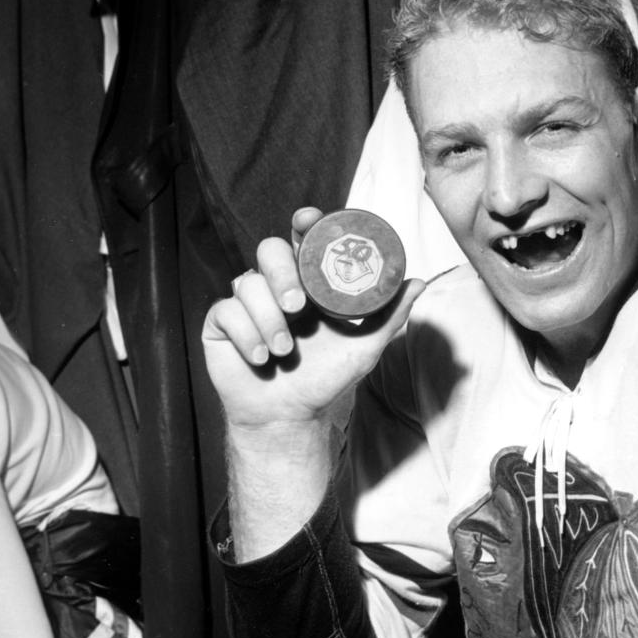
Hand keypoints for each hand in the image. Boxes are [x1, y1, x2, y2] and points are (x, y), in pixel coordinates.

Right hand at [202, 207, 424, 433]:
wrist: (288, 416)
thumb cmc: (324, 380)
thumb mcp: (364, 347)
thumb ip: (388, 315)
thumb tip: (416, 282)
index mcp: (307, 284)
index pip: (303, 241)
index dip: (304, 225)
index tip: (307, 221)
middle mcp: (276, 286)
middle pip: (269, 249)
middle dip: (282, 272)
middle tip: (296, 306)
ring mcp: (247, 303)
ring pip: (247, 282)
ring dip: (268, 318)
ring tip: (282, 350)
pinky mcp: (221, 323)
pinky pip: (226, 311)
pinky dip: (246, 334)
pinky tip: (260, 358)